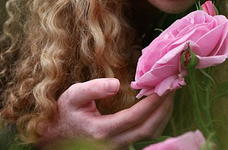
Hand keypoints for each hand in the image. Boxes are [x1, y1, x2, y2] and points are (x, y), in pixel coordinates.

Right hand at [38, 78, 173, 147]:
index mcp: (102, 130)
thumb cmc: (64, 114)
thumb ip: (93, 88)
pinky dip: (155, 122)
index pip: (135, 117)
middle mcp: (113, 143)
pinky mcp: (121, 147)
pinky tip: (158, 107)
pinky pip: (144, 137)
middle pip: (148, 129)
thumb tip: (116, 85)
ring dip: (163, 116)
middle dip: (164, 108)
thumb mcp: (73, 96)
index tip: (163, 86)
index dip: (152, 102)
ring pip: (149, 136)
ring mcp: (118, 148)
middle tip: (173, 88)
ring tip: (170, 95)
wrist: (54, 138)